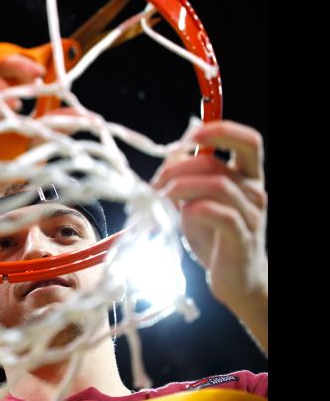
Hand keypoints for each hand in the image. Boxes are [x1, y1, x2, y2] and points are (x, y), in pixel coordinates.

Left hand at [152, 121, 267, 314]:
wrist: (236, 280)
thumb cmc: (214, 236)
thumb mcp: (197, 200)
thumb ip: (188, 176)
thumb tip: (168, 155)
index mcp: (247, 177)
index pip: (249, 140)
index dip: (221, 130)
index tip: (190, 138)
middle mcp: (254, 191)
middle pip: (219, 163)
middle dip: (179, 166)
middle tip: (157, 181)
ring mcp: (251, 215)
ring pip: (217, 185)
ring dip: (180, 187)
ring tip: (161, 199)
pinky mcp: (241, 237)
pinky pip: (218, 213)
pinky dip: (193, 209)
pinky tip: (180, 215)